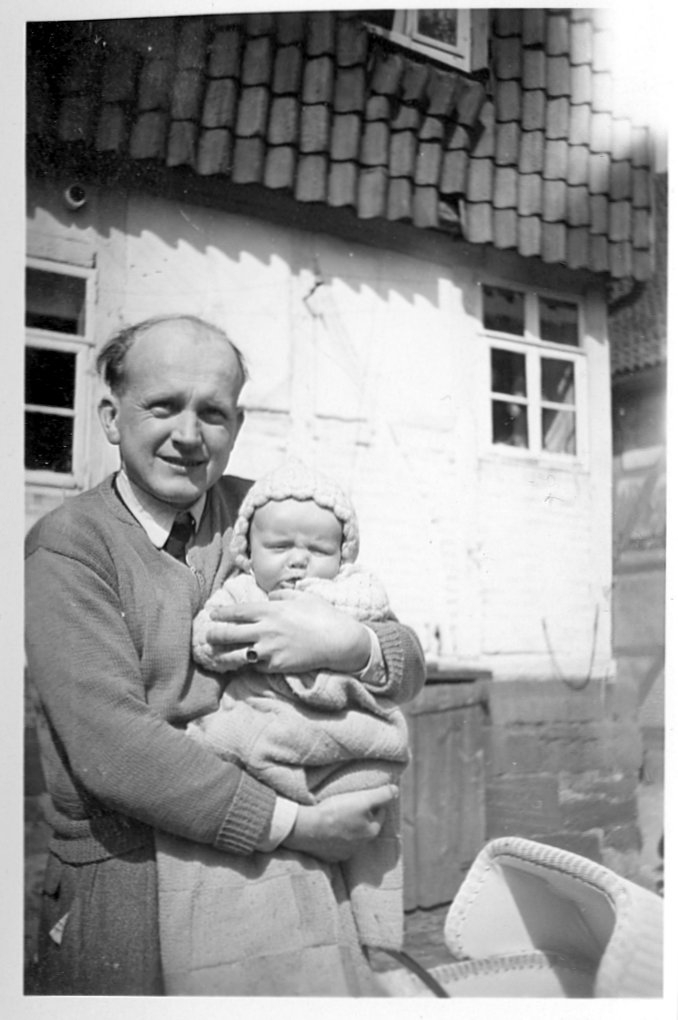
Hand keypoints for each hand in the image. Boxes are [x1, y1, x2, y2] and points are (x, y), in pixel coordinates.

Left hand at [204, 590, 371, 673]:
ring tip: (216, 654)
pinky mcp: (277, 666)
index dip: (221, 613)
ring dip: (223, 655)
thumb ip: (282, 595)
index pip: (237, 612)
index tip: (212, 613)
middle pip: (229, 634)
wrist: (339, 641)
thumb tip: (270, 597)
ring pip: (236, 655)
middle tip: (207, 635)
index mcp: (270, 611)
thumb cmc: (322, 615)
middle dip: (213, 635)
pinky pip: (256, 666)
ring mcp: (270, 650)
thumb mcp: (302, 596)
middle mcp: (265, 630)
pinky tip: (245, 663)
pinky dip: (250, 664)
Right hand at [282, 785, 397, 861]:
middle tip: (353, 803)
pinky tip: (328, 827)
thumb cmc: (336, 812)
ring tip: (339, 814)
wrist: (307, 828)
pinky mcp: (330, 855)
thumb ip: (382, 795)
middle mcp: (361, 846)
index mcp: (371, 832)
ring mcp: (344, 852)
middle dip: (363, 815)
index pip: (380, 813)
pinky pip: (337, 843)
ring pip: (352, 836)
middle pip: (366, 825)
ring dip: (349, 826)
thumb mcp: (362, 799)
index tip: (368, 794)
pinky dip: (335, 836)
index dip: (376, 801)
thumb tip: (396, 790)